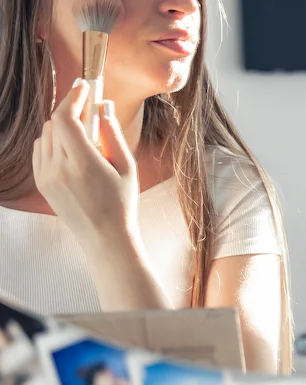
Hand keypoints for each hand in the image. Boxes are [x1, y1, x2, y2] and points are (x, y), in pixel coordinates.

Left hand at [31, 79, 137, 250]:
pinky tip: (71, 149)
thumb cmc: (121, 203)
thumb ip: (112, 134)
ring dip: (61, 126)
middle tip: (87, 107)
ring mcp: (45, 176)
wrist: (105, 237)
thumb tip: (103, 106)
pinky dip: (52, 141)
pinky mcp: (41, 182)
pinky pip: (40, 150)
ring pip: (45, 135)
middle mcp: (58, 169)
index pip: (65, 119)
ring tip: (83, 133)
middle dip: (70, 110)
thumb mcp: (127, 167)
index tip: (83, 87)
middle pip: (53, 123)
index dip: (73, 98)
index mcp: (82, 164)